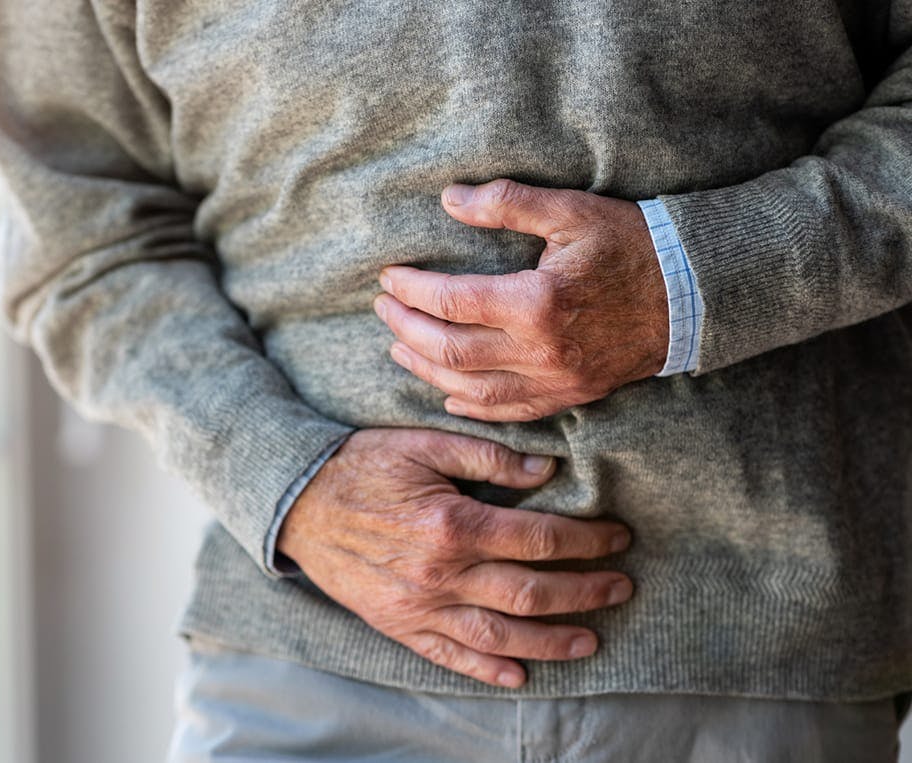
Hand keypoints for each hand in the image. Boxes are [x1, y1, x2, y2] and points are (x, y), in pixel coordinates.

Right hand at [277, 428, 632, 687]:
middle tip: (622, 588)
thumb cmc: (363, 466)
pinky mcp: (399, 626)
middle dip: (586, 592)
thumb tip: (545, 469)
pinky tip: (521, 676)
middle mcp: (441, 575)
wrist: (298, 503)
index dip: (587, 541)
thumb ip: (487, 457)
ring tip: (591, 638)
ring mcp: (419, 608)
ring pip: (501, 637)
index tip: (618, 537)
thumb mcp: (423, 445)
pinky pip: (450, 657)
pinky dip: (489, 672)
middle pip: (532, 593)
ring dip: (552, 641)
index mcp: (452, 524)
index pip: (539, 539)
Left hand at [373, 179, 668, 421]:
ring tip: (399, 347)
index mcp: (537, 302)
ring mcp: (555, 381)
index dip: (412, 290)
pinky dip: (472, 407)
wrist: (693, 295)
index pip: (452, 301)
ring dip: (427, 370)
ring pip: (471, 389)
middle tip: (384, 309)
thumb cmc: (632, 246)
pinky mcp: (570, 395)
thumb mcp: (571, 211)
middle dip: (408, 329)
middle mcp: (540, 351)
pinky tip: (448, 395)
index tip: (389, 277)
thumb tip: (449, 199)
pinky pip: (510, 413)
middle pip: (451, 351)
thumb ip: (506, 203)